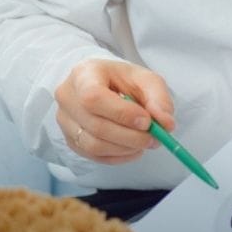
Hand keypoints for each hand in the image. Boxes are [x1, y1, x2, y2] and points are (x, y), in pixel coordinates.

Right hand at [54, 59, 174, 162]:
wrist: (101, 84)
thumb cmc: (121, 80)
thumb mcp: (144, 79)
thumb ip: (159, 98)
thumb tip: (166, 124)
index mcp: (83, 74)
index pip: (93, 97)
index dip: (121, 113)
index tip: (147, 121)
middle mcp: (67, 97)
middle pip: (96, 125)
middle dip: (130, 136)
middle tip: (155, 138)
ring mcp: (65, 121)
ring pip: (93, 145)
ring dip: (125, 149)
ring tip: (145, 142)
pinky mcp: (70, 140)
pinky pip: (93, 156)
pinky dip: (118, 157)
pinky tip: (132, 149)